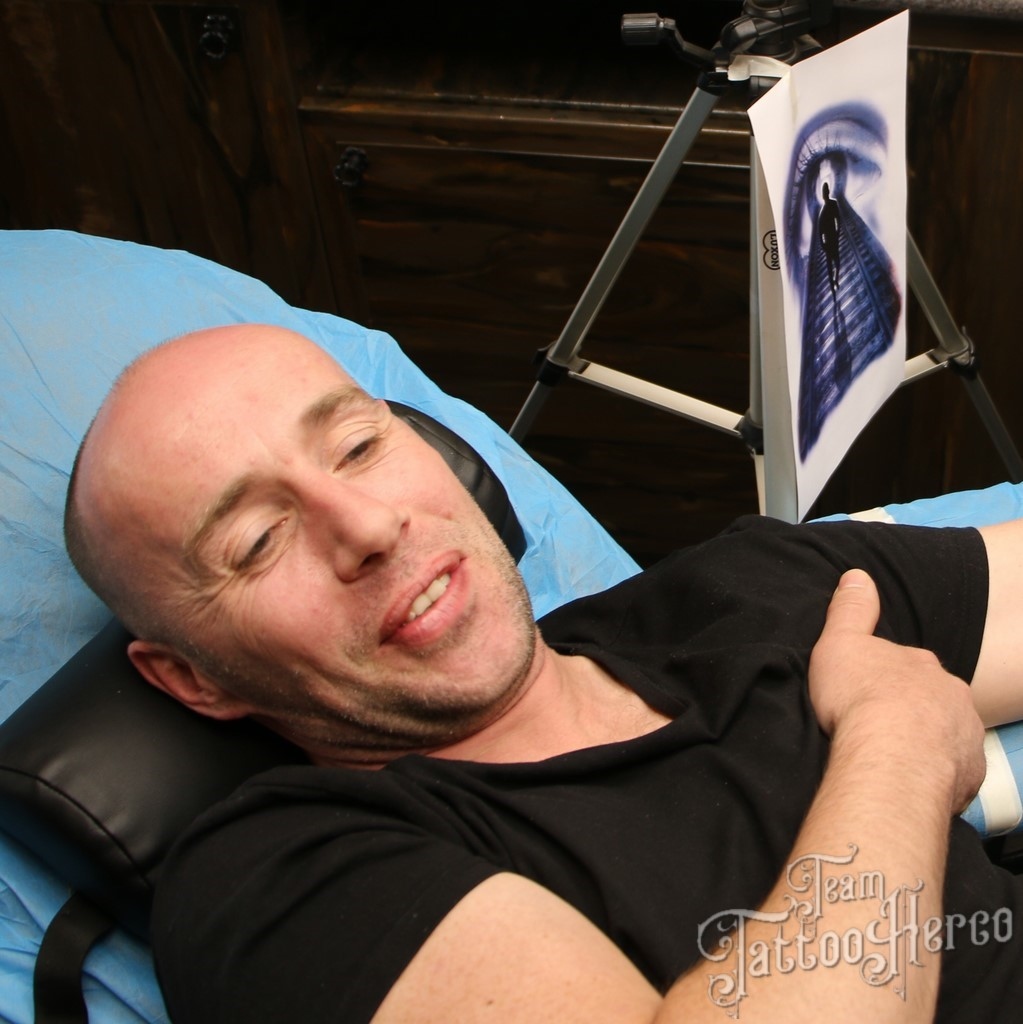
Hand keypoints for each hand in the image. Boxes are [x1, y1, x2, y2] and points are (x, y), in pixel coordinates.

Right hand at [808, 568, 986, 814]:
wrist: (891, 756)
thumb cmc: (861, 697)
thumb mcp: (841, 643)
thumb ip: (851, 609)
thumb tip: (857, 575)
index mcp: (923, 664)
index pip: (909, 665)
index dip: (889, 678)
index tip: (869, 691)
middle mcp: (952, 695)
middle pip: (933, 699)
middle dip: (914, 710)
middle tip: (881, 726)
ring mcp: (965, 735)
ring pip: (947, 734)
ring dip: (927, 742)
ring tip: (893, 757)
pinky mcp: (968, 774)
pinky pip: (954, 772)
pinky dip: (936, 775)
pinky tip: (909, 779)